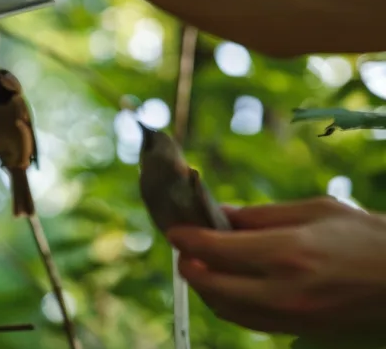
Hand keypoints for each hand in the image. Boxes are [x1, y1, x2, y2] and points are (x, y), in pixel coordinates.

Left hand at [167, 197, 385, 340]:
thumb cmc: (367, 236)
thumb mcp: (315, 210)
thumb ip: (260, 215)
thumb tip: (219, 214)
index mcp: (286, 252)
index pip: (214, 250)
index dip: (187, 240)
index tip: (175, 230)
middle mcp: (284, 290)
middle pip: (211, 285)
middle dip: (188, 267)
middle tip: (183, 250)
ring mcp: (292, 317)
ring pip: (226, 309)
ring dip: (206, 288)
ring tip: (201, 266)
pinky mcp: (301, 331)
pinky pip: (250, 321)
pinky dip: (230, 304)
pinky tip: (229, 285)